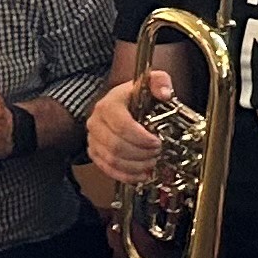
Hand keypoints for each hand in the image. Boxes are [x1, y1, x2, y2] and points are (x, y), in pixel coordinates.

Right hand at [85, 75, 162, 189]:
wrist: (123, 103)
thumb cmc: (138, 95)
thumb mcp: (151, 82)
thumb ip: (160, 82)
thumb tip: (164, 94)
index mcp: (109, 105)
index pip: (122, 126)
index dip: (141, 138)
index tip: (157, 142)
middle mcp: (96, 122)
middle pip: (116, 146)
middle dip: (140, 154)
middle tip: (157, 154)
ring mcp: (93, 139)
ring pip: (111, 160)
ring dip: (135, 166)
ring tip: (152, 163)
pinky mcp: (94, 152)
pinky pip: (107, 169)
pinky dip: (125, 176)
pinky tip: (141, 175)